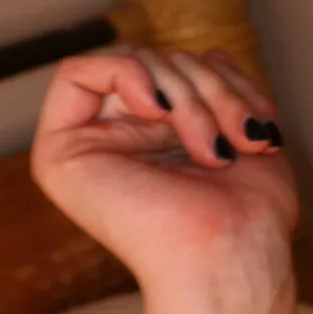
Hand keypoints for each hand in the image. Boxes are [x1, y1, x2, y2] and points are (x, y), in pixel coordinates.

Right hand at [30, 46, 298, 311]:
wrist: (232, 259)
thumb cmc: (248, 216)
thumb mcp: (248, 132)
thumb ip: (225, 92)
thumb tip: (210, 54)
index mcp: (159, 138)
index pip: (179, 68)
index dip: (221, 77)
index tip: (253, 122)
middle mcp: (119, 141)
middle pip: (161, 62)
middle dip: (213, 88)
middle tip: (243, 136)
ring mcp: (87, 147)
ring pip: (135, 64)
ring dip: (193, 96)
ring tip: (219, 148)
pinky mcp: (59, 153)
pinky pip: (77, 72)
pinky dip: (129, 75)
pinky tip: (159, 110)